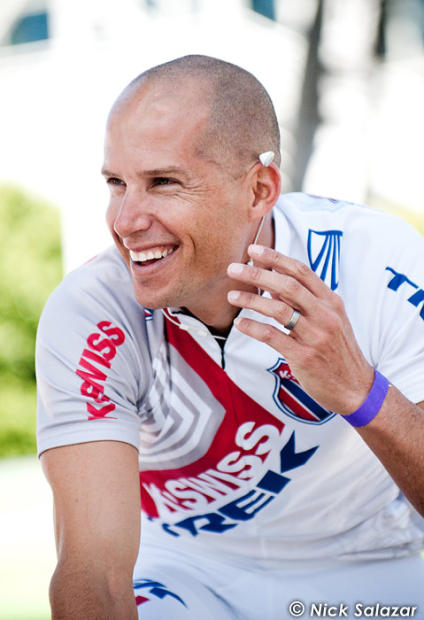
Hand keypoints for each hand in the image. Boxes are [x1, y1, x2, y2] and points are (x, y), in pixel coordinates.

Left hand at [227, 244, 373, 413]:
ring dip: (251, 300)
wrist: (355, 387)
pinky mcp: (304, 356)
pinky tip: (239, 323)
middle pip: (287, 286)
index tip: (253, 250)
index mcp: (331, 302)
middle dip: (257, 274)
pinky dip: (253, 328)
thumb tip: (272, 286)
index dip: (276, 259)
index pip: (301, 272)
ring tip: (232, 295)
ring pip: (279, 310)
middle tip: (233, 269)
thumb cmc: (337, 351)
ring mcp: (315, 336)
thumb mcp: (328, 321)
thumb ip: (302, 302)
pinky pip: (273, 337)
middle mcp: (325, 315)